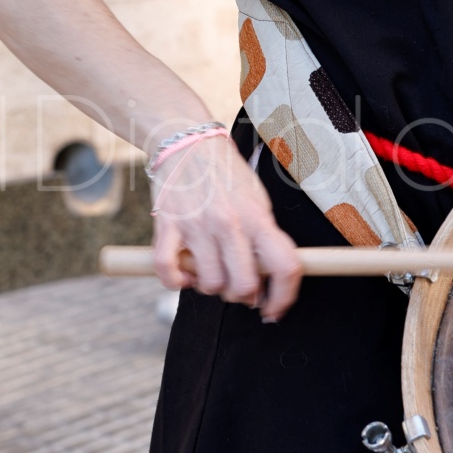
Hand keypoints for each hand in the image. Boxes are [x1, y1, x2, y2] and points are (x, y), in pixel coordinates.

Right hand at [150, 135, 302, 321]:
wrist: (189, 142)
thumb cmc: (227, 176)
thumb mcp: (258, 200)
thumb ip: (263, 237)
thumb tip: (268, 279)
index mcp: (258, 217)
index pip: (285, 267)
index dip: (284, 298)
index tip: (274, 310)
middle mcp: (230, 223)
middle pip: (243, 286)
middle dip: (242, 296)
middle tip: (237, 286)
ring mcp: (197, 225)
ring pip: (209, 284)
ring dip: (209, 286)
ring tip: (209, 270)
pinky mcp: (167, 225)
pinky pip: (168, 271)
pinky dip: (175, 282)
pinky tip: (183, 274)